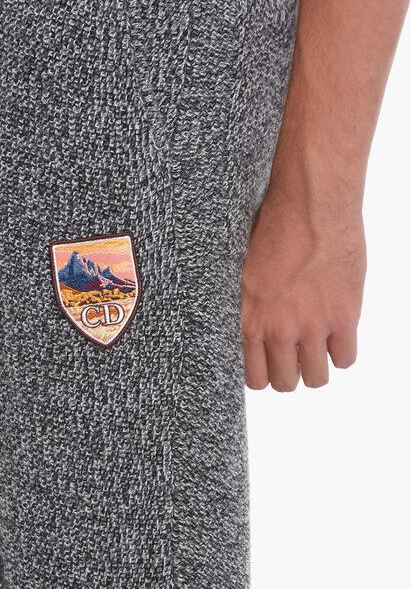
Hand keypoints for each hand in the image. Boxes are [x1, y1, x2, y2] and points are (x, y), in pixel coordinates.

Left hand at [242, 187, 365, 391]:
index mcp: (247, 318)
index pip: (252, 376)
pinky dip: (342, 351)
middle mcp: (277, 330)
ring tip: (316, 347)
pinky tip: (337, 333)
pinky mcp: (343, 317)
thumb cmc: (273, 228)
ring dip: (316, 367)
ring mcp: (311, 326)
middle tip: (294, 355)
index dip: (264, 374)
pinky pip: (345, 359)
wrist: (311, 205)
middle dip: (289, 373)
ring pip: (316, 378)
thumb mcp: (243, 272)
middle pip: (284, 383)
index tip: (270, 364)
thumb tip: (250, 331)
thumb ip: (247, 307)